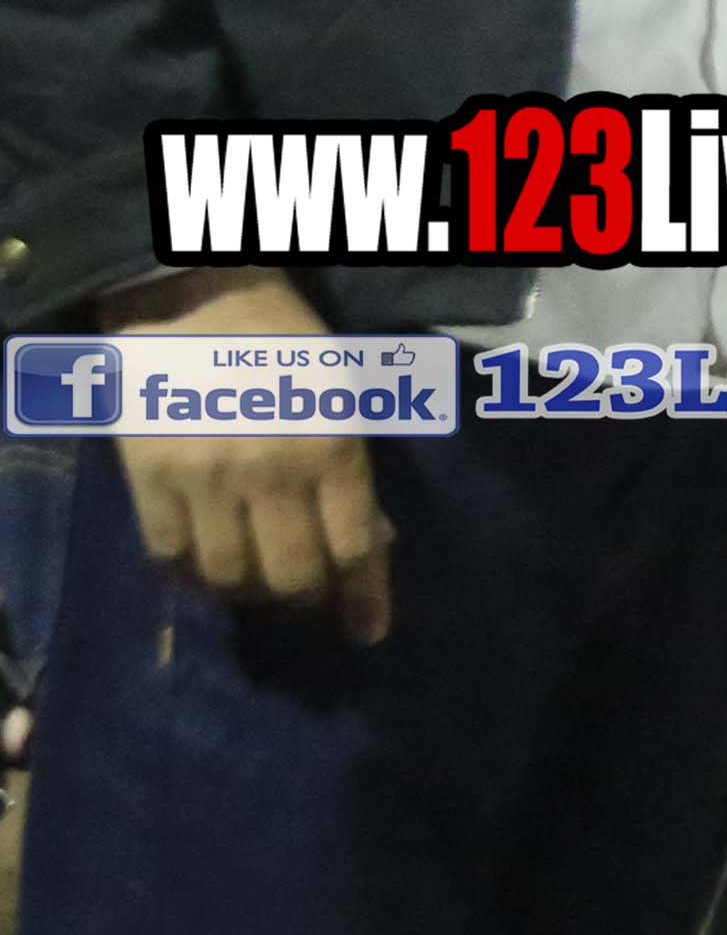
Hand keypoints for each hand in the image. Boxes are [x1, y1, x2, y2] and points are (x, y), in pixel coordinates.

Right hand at [108, 268, 392, 641]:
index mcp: (333, 446)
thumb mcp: (346, 399)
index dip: (363, 602)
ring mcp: (205, 477)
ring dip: (247, 593)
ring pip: (228, 576)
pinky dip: (189, 576)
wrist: (194, 299)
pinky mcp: (148, 477)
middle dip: (306, 601)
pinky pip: (168, 555)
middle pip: (290, 578)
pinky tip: (203, 571)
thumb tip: (369, 545)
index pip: (354, 550)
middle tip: (307, 598)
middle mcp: (272, 470)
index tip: (366, 635)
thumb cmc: (286, 344)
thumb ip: (354, 473)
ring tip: (256, 583)